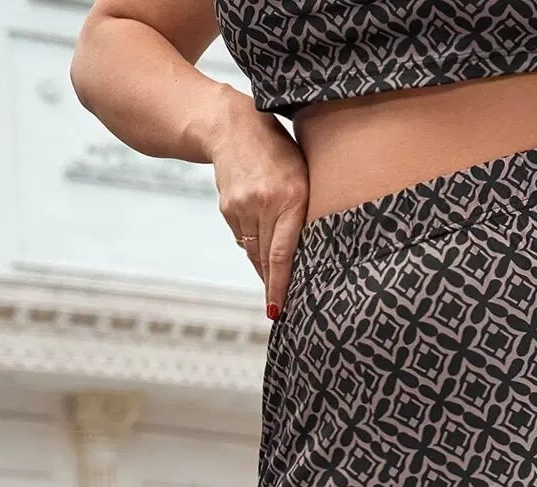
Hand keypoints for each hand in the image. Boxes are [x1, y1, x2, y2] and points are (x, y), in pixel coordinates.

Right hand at [209, 94, 308, 318]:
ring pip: (254, 252)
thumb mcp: (303, 174)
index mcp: (290, 196)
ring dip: (264, 267)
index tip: (277, 309)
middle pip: (267, 259)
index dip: (280, 284)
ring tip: (273, 278)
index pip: (283, 252)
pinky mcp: (228, 208)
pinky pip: (244, 239)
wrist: (231, 127)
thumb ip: (304, 210)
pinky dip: (254, 245)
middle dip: (273, 285)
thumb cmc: (278, 152)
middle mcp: (263, 203)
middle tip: (278, 309)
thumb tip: (309, 255)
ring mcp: (242, 207)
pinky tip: (260, 236)